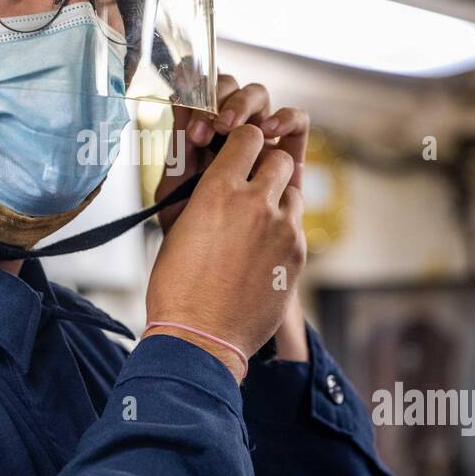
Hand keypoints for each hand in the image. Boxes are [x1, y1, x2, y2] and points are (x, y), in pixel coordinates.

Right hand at [144, 124, 306, 380]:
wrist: (201, 338)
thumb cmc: (176, 287)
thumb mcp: (178, 229)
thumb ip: (203, 196)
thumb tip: (215, 180)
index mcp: (218, 190)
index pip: (248, 137)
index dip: (244, 142)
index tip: (239, 154)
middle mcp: (255, 202)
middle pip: (280, 158)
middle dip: (268, 167)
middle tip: (253, 185)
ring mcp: (282, 229)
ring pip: (293, 192)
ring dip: (278, 200)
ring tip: (258, 223)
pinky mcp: (298, 254)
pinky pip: (297, 227)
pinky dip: (283, 232)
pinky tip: (262, 253)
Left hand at [155, 74, 308, 235]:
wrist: (215, 279)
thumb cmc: (192, 240)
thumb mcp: (176, 194)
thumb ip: (179, 150)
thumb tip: (179, 103)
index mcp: (196, 136)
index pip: (197, 94)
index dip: (192, 101)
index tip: (185, 127)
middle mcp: (228, 133)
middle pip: (228, 89)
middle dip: (216, 100)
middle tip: (203, 130)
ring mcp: (259, 141)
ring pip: (259, 97)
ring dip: (243, 103)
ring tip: (228, 126)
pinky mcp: (290, 156)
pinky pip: (297, 124)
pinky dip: (286, 118)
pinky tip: (270, 130)